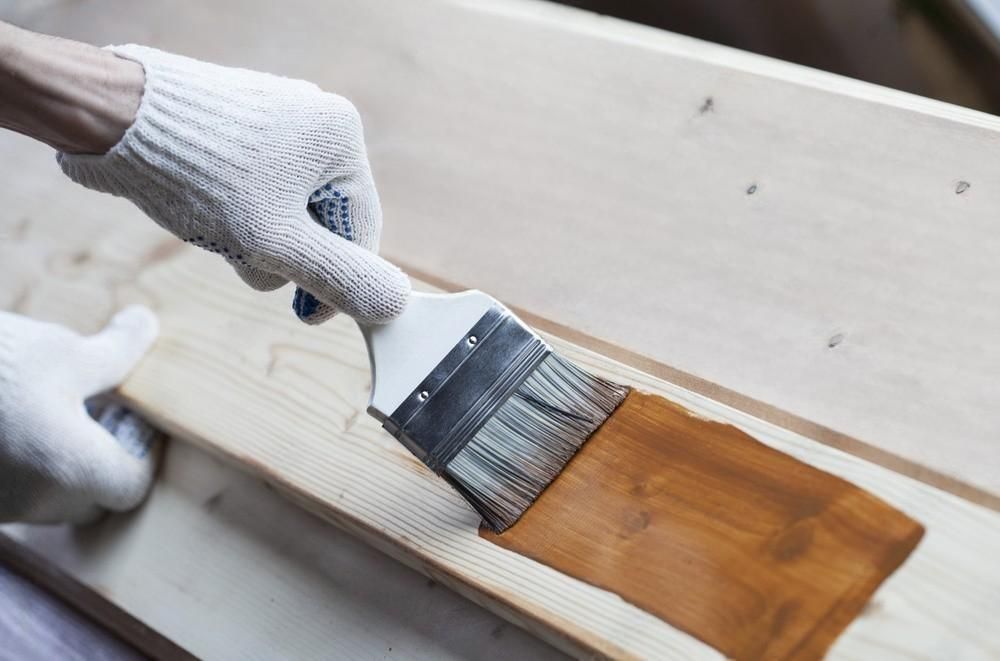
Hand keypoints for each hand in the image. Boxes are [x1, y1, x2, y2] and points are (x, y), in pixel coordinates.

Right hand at [0, 306, 159, 523]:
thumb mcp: (62, 351)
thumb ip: (117, 352)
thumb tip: (146, 324)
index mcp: (73, 471)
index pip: (132, 487)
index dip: (142, 453)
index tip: (134, 419)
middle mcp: (35, 503)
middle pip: (92, 500)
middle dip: (102, 462)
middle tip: (98, 413)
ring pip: (49, 500)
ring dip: (60, 465)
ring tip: (50, 412)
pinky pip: (11, 493)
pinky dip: (22, 465)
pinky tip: (12, 423)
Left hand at [57, 45, 409, 324]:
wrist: (110, 117)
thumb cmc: (200, 175)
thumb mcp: (277, 242)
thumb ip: (338, 277)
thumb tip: (394, 304)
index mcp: (340, 136)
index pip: (361, 228)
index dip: (339, 280)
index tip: (309, 316)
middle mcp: (314, 120)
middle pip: (320, 220)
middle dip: (282, 252)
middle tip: (245, 259)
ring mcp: (275, 122)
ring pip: (284, 210)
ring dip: (253, 237)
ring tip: (213, 228)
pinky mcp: (238, 130)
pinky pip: (255, 190)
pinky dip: (234, 213)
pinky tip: (201, 211)